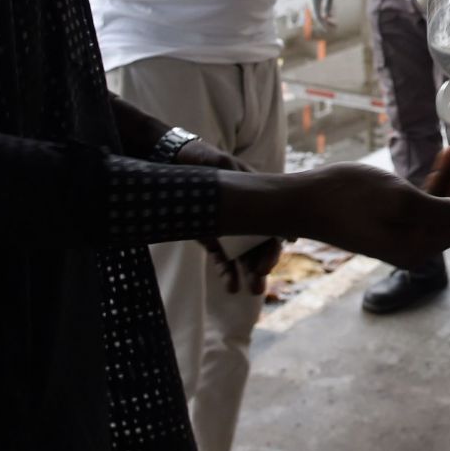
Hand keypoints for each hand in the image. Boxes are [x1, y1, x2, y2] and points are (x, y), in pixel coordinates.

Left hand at [163, 141, 284, 293]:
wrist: (174, 164)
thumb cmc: (201, 160)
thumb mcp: (220, 162)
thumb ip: (235, 173)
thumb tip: (251, 183)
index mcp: (255, 198)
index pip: (271, 224)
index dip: (274, 244)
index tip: (271, 260)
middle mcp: (247, 217)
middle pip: (260, 244)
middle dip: (263, 265)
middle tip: (260, 282)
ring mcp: (230, 229)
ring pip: (244, 256)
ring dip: (250, 274)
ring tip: (254, 291)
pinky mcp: (213, 239)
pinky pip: (223, 258)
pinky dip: (228, 273)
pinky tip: (232, 288)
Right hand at [274, 145, 449, 270]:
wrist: (303, 201)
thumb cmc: (350, 197)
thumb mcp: (403, 200)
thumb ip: (446, 209)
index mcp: (420, 248)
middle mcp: (414, 246)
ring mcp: (402, 234)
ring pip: (441, 203)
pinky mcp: (390, 221)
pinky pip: (423, 200)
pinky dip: (435, 179)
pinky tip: (445, 155)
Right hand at [307, 0, 337, 31]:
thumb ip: (328, 5)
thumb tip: (327, 17)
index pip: (317, 16)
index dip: (323, 24)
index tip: (330, 30)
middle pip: (318, 15)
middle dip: (326, 23)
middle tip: (335, 28)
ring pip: (319, 11)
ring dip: (327, 18)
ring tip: (335, 24)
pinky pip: (321, 7)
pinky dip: (327, 12)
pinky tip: (332, 16)